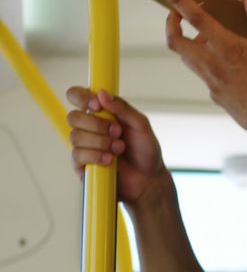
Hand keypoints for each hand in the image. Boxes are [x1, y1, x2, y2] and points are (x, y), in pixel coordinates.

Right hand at [66, 88, 167, 205]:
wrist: (148, 178)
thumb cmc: (145, 150)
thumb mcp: (141, 125)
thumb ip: (123, 108)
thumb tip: (101, 93)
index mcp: (102, 113)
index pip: (77, 96)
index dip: (81, 97)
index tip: (97, 105)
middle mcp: (89, 128)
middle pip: (73, 117)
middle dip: (97, 125)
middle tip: (118, 132)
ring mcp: (83, 146)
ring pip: (75, 136)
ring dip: (101, 142)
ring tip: (119, 148)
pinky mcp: (81, 164)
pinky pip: (77, 154)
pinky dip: (96, 155)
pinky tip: (110, 160)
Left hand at [160, 0, 246, 137]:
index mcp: (229, 48)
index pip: (195, 18)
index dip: (177, 1)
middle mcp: (214, 66)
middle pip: (177, 42)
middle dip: (171, 24)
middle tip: (177, 13)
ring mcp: (213, 84)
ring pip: (189, 59)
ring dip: (190, 43)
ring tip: (208, 35)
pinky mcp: (217, 96)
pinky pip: (204, 75)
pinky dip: (207, 62)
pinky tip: (228, 62)